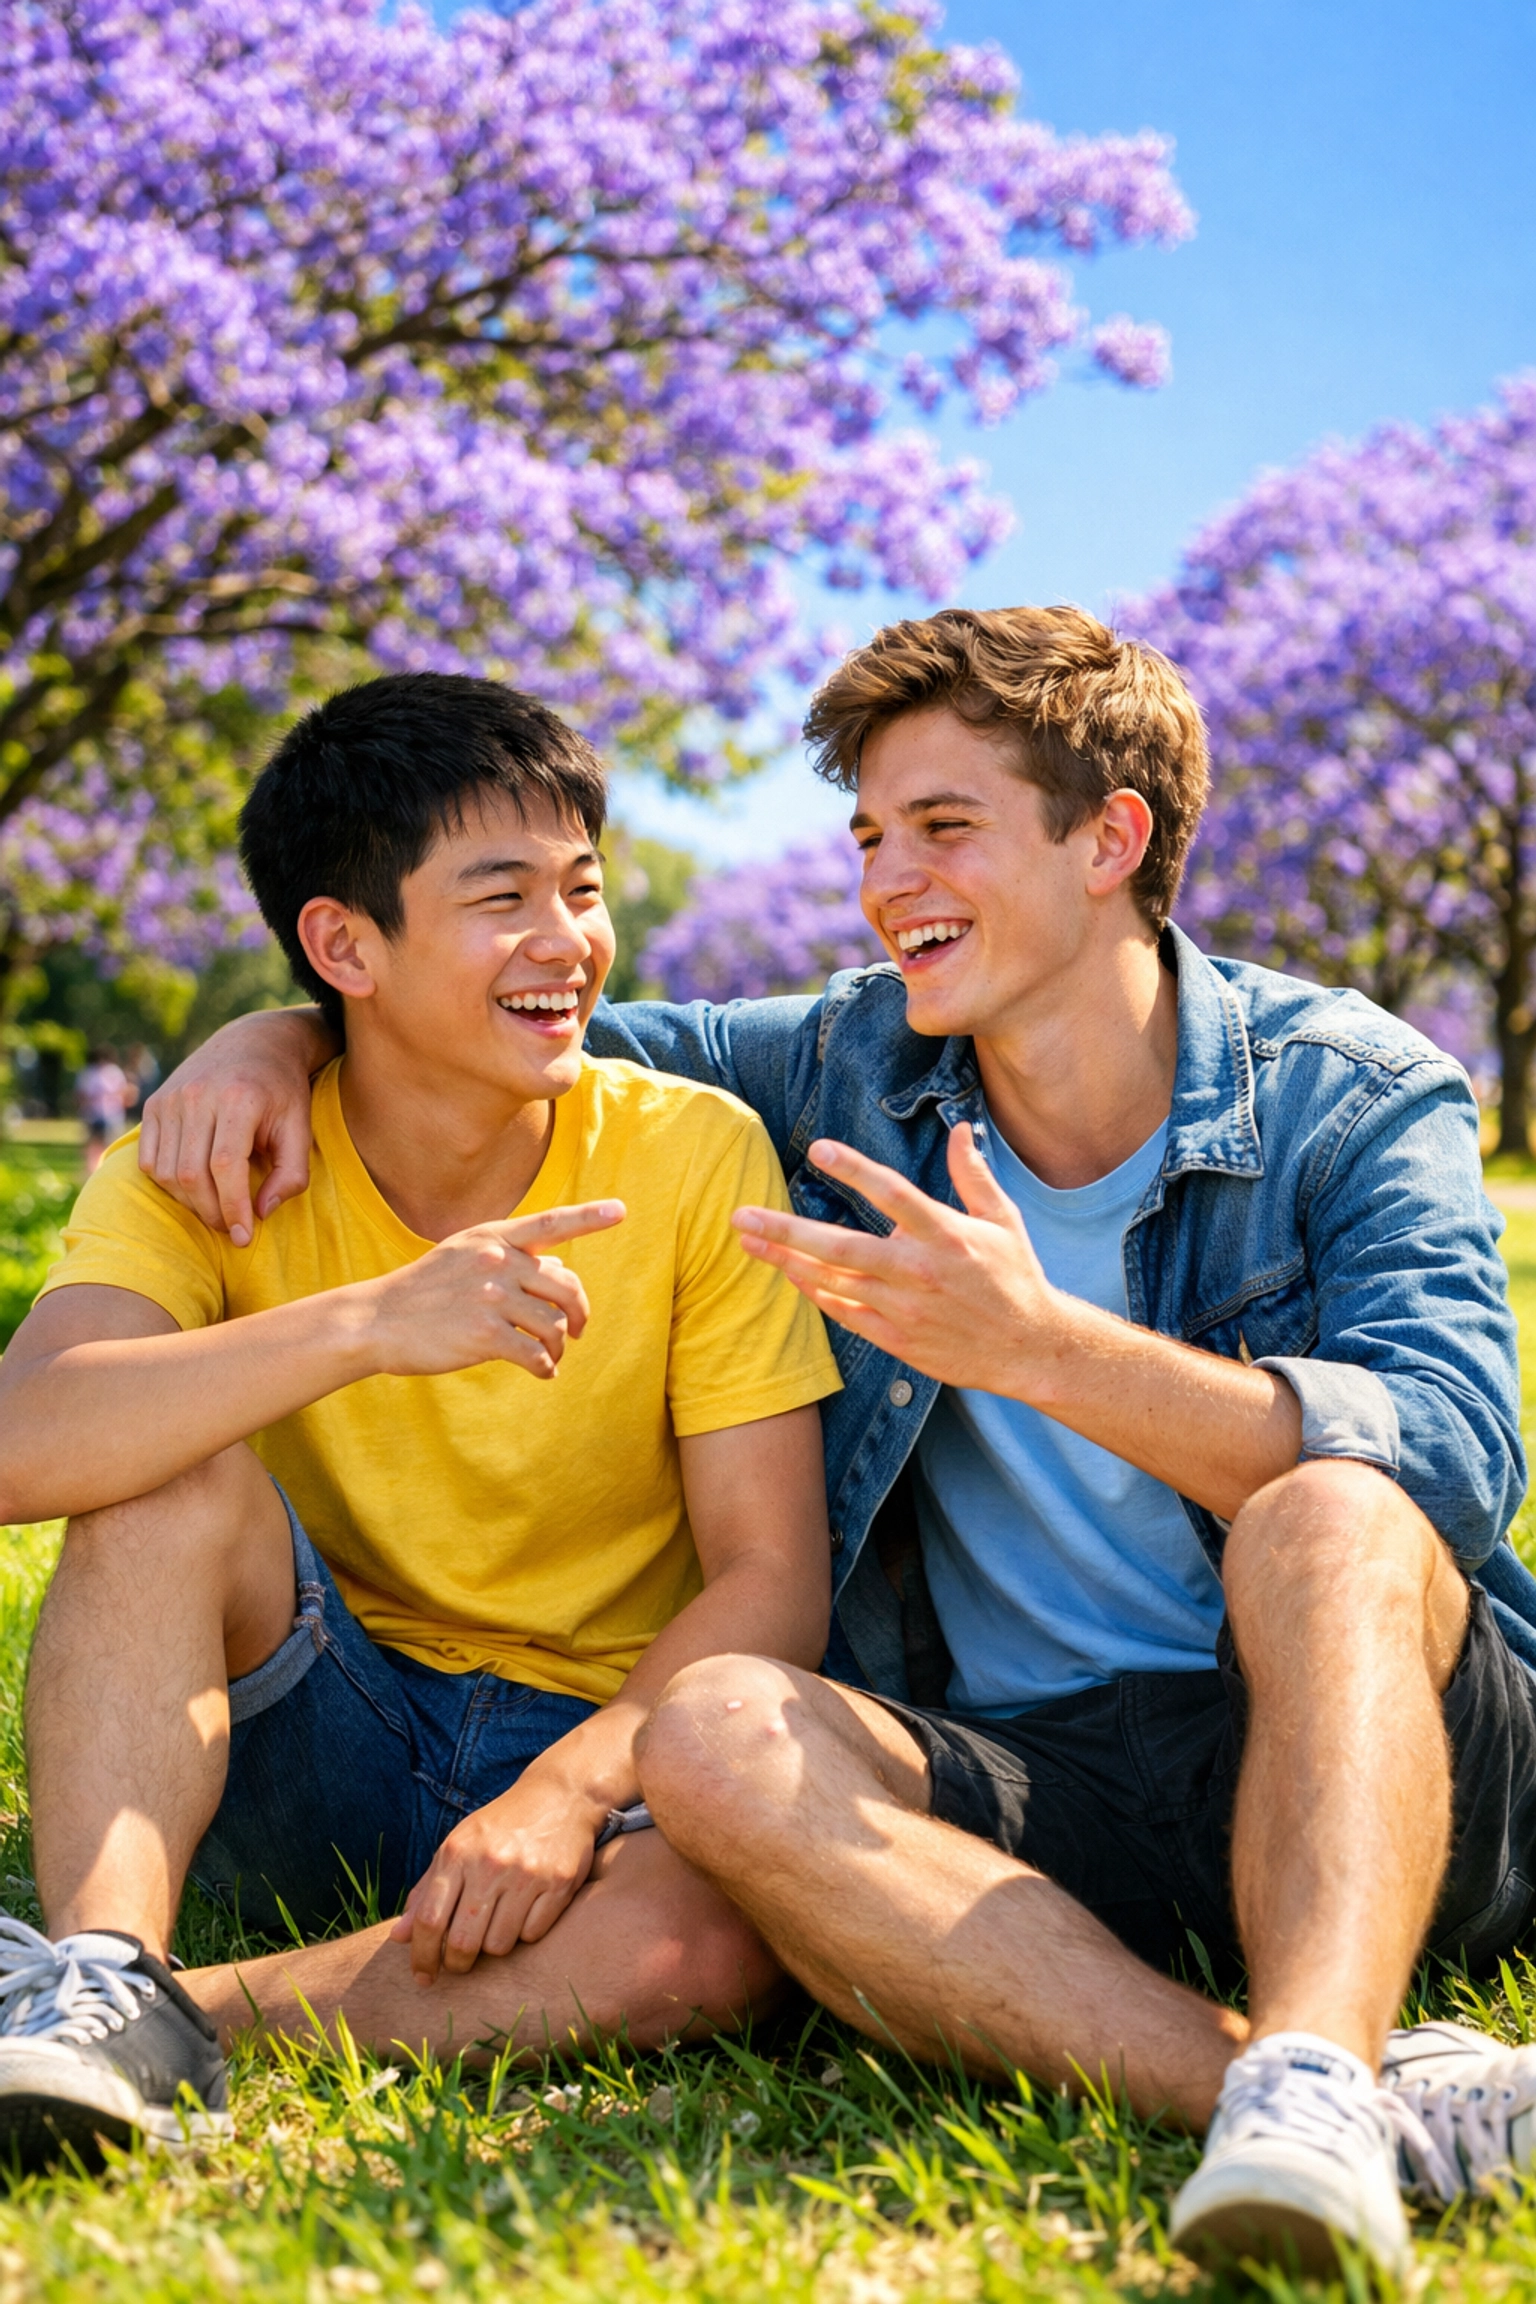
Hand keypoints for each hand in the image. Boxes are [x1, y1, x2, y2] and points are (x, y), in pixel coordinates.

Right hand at [140, 1008, 330, 1245]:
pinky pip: (149, 1160)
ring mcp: (170, 1098)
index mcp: (238, 1099)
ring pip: (167, 1172)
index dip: (233, 1208)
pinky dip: (169, 1184)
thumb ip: (291, 1175)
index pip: (225, 1167)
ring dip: (190, 1203)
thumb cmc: (282, 1092)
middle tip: (232, 1228)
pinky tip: (194, 1189)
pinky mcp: (155, 1104)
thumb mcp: (301, 1129)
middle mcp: (197, 1095)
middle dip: (211, 1212)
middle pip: (191, 1174)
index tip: (244, 1237)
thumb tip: (261, 1212)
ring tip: (216, 1209)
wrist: (255, 1043)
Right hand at [361, 1201, 624, 1378]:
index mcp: (492, 1238)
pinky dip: (545, 1367)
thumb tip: (558, 1267)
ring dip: (558, 1347)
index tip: (621, 1211)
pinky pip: (536, 1354)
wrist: (376, 1321)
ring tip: (549, 1358)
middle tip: (576, 1332)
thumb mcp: (462, 1257)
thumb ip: (509, 1257)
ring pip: (554, 1324)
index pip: (550, 1223)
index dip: (588, 1217)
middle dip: (579, 1312)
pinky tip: (541, 1372)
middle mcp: (496, 1261)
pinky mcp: (485, 1335)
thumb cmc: (423, 1291)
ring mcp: (491, 1297)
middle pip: (566, 1285)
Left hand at [389, 1768, 604, 1983]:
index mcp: (458, 1853)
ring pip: (499, 1945)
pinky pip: (532, 1934)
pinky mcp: (559, 1883)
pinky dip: (525, 1933)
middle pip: (463, 1942)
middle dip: (457, 1964)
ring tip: (495, 1928)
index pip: (429, 1920)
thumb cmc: (499, 1827)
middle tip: (460, 1964)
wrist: (559, 1795)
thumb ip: (427, 1891)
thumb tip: (398, 1937)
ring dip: (493, 1947)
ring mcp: (527, 1874)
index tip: (423, 1977)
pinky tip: (525, 1913)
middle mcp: (490, 1863)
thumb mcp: (457, 1847)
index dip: (422, 1956)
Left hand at [732, 1124, 1058, 1394]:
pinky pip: (845, 1313)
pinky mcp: (898, 1339)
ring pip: (833, 1281)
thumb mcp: (1003, 1219)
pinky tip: (790, 1275)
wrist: (1029, 1348)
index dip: (854, 1169)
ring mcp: (904, 1308)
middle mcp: (919, 1269)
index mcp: (945, 1234)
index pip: (892, 1193)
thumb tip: (962, 1129)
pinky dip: (816, 1294)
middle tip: (742, 1215)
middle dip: (786, 1229)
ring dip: (787, 1260)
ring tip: (750, 1243)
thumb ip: (973, 1175)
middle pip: (841, 1245)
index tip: (817, 1149)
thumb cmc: (1016, 1277)